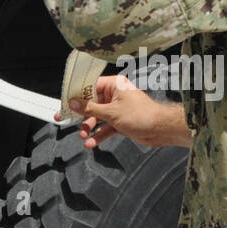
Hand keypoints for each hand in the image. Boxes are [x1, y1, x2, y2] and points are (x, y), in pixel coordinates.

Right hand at [69, 75, 191, 148]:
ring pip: (97, 117)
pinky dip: (98, 135)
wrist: (161, 130)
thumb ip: (90, 108)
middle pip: (91, 103)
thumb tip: (74, 103)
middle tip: (65, 120)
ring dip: (89, 127)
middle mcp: (114, 95)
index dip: (76, 95)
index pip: (89, 86)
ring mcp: (117, 109)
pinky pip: (105, 127)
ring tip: (83, 136)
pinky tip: (91, 143)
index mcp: (113, 85)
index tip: (65, 102)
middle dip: (80, 115)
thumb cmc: (142, 115)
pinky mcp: (120, 121)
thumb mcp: (111, 112)